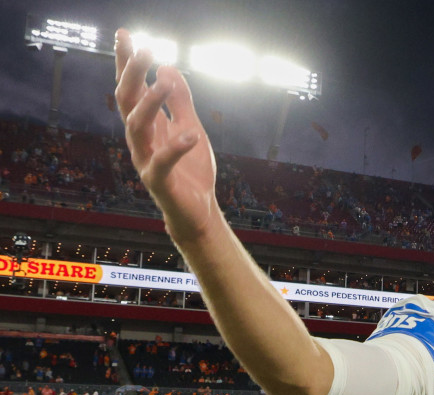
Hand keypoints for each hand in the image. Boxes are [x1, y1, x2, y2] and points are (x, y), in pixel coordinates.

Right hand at [113, 29, 219, 242]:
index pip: (132, 88)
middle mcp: (140, 139)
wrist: (198, 211)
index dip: (126, 63)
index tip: (124, 34)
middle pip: (127, 101)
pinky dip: (176, 146)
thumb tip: (168, 68)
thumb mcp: (190, 127)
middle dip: (133, 74)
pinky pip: (163, 162)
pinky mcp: (158, 182)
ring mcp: (146, 160)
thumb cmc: (191, 170)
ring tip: (165, 82)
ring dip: (150, 103)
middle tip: (145, 50)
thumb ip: (180, 101)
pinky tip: (191, 133)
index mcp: (147, 125)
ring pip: (137, 127)